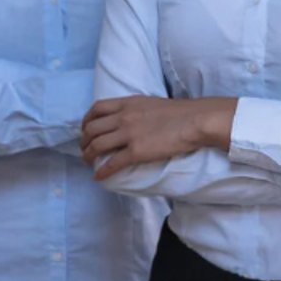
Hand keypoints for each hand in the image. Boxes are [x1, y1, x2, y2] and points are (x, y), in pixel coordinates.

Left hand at [80, 96, 231, 179]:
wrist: (196, 121)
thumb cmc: (182, 112)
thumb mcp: (152, 103)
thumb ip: (137, 110)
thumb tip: (132, 120)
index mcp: (128, 103)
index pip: (97, 109)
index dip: (86, 120)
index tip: (86, 129)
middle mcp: (123, 117)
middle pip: (92, 129)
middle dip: (84, 141)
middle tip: (85, 149)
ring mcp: (128, 135)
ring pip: (97, 146)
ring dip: (88, 156)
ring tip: (88, 162)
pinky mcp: (136, 152)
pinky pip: (111, 163)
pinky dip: (101, 171)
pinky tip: (98, 176)